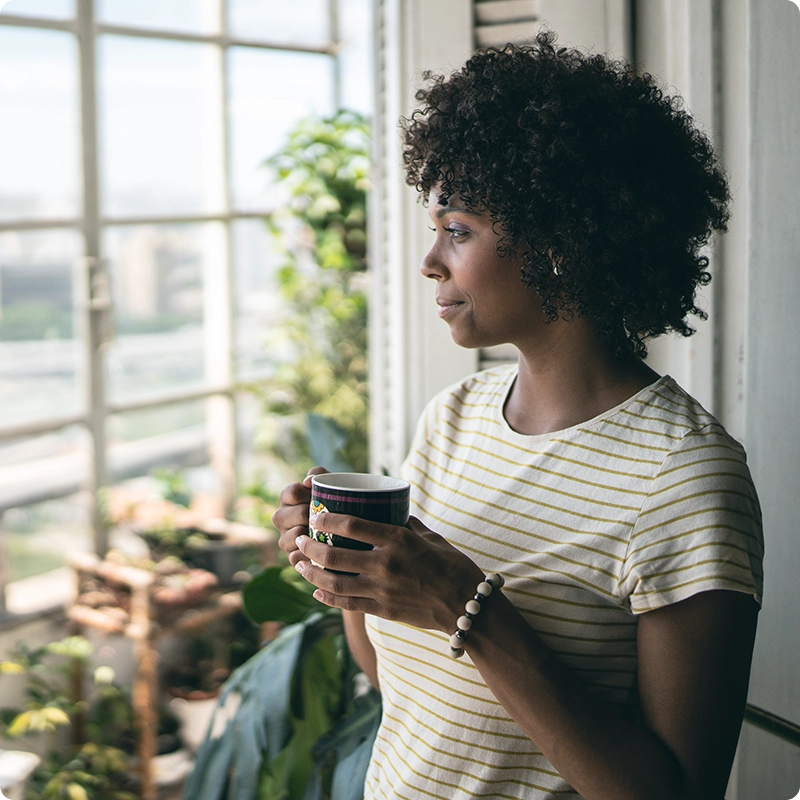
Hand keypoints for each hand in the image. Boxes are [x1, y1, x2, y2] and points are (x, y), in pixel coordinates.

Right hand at [271, 466, 328, 566]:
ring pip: (295, 536)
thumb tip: (308, 482)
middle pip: (297, 514)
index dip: (308, 495)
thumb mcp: (329, 484)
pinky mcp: (292, 557)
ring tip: (328, 533)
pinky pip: (296, 558)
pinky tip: (323, 552)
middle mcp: (281, 517)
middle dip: (315, 515)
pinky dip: (309, 556)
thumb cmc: (334, 502)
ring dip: (313, 535)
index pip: (292, 492)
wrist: (345, 530)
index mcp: (287, 498)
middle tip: (330, 517)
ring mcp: (285, 538)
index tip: (321, 497)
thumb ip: (318, 475)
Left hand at [294, 513, 484, 632]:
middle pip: (335, 554)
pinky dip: (327, 598)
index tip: (316, 515)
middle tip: (301, 540)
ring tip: (300, 564)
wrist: (467, 605)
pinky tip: (316, 592)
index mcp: (398, 540)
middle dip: (311, 546)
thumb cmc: (453, 565)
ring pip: (334, 581)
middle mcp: (386, 564)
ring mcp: (382, 589)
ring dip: (311, 573)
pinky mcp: (383, 610)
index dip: (328, 520)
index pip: (352, 525)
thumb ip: (405, 524)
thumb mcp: (430, 536)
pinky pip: (347, 604)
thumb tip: (385, 510)